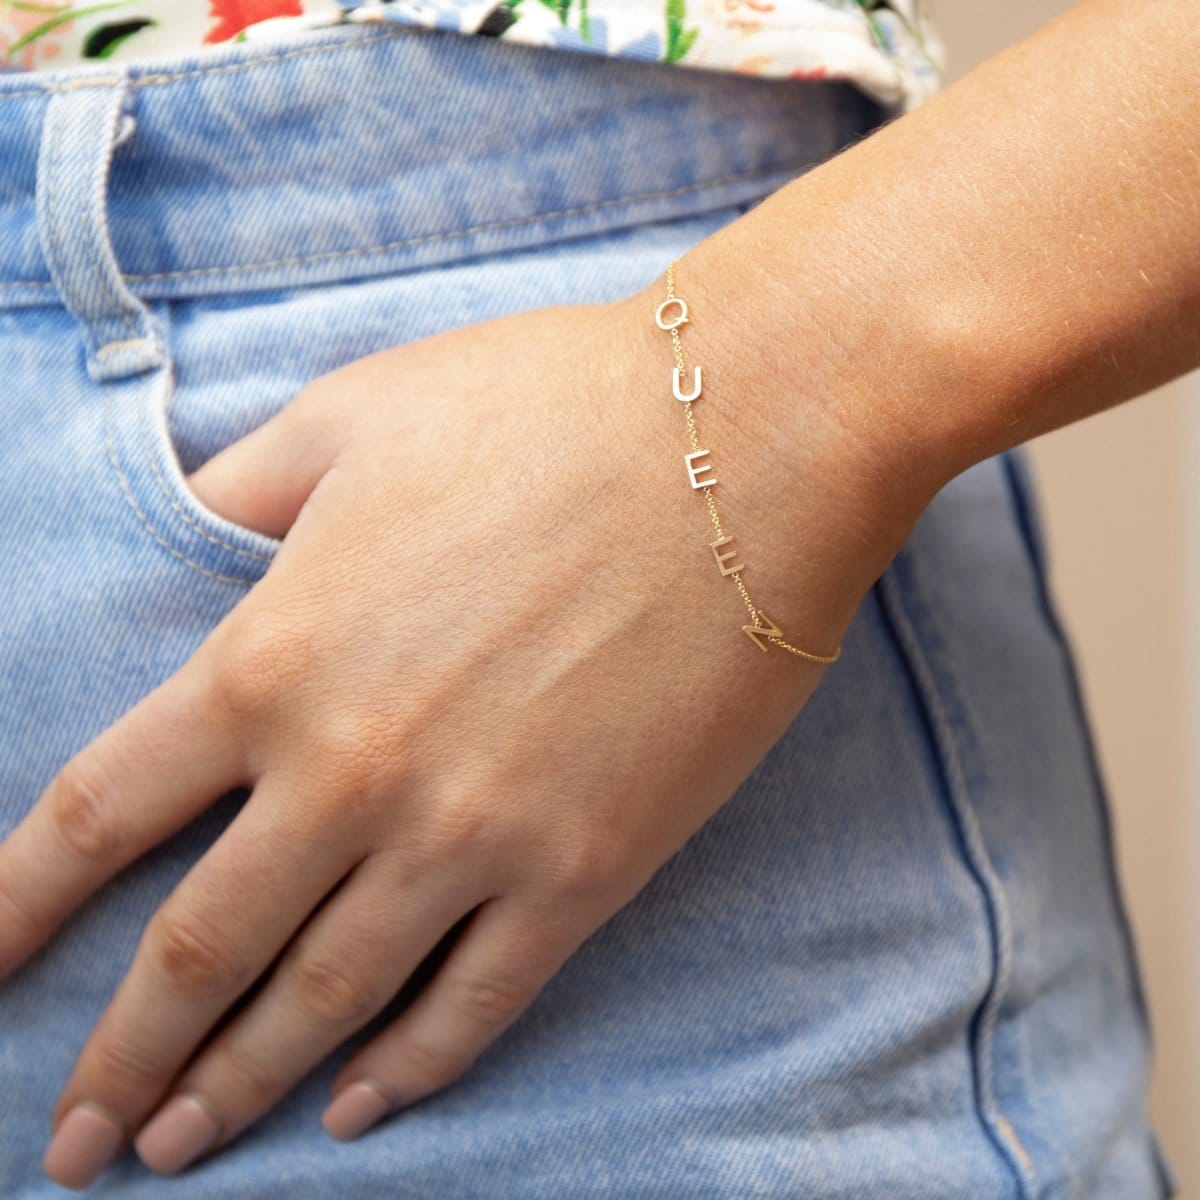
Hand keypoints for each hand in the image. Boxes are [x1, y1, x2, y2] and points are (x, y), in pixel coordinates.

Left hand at [0, 270, 912, 1188]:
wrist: (743, 445)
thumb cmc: (549, 410)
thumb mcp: (355, 418)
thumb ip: (241, 492)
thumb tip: (183, 535)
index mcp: (276, 655)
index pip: (96, 815)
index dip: (15, 908)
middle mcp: (354, 771)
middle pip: (196, 950)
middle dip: (119, 1055)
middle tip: (77, 1136)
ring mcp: (475, 835)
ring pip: (324, 1001)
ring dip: (238, 1085)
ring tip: (181, 1143)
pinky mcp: (588, 869)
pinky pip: (475, 1002)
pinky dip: (406, 1071)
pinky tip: (354, 1107)